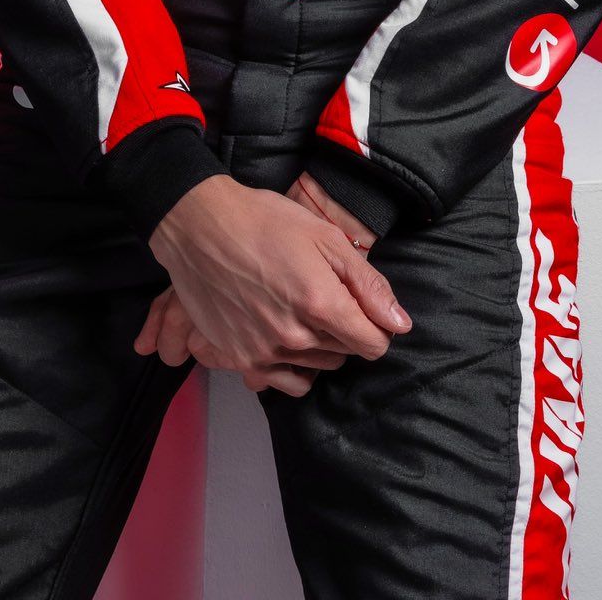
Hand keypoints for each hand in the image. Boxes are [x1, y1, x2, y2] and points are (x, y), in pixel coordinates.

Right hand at [133, 173, 404, 397]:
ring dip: (317, 348)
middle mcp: (295, 337)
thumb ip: (368, 284)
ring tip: (300, 313)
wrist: (200, 225)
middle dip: (344, 331)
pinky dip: (288, 364)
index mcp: (321, 304)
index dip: (374, 325)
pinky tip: (280, 334)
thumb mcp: (326, 237)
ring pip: (314, 369)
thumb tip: (400, 324)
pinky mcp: (238, 358)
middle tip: (322, 296)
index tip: (359, 307)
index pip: (372, 345)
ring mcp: (264, 351)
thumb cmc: (266, 221)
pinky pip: (280, 380)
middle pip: (344, 356)